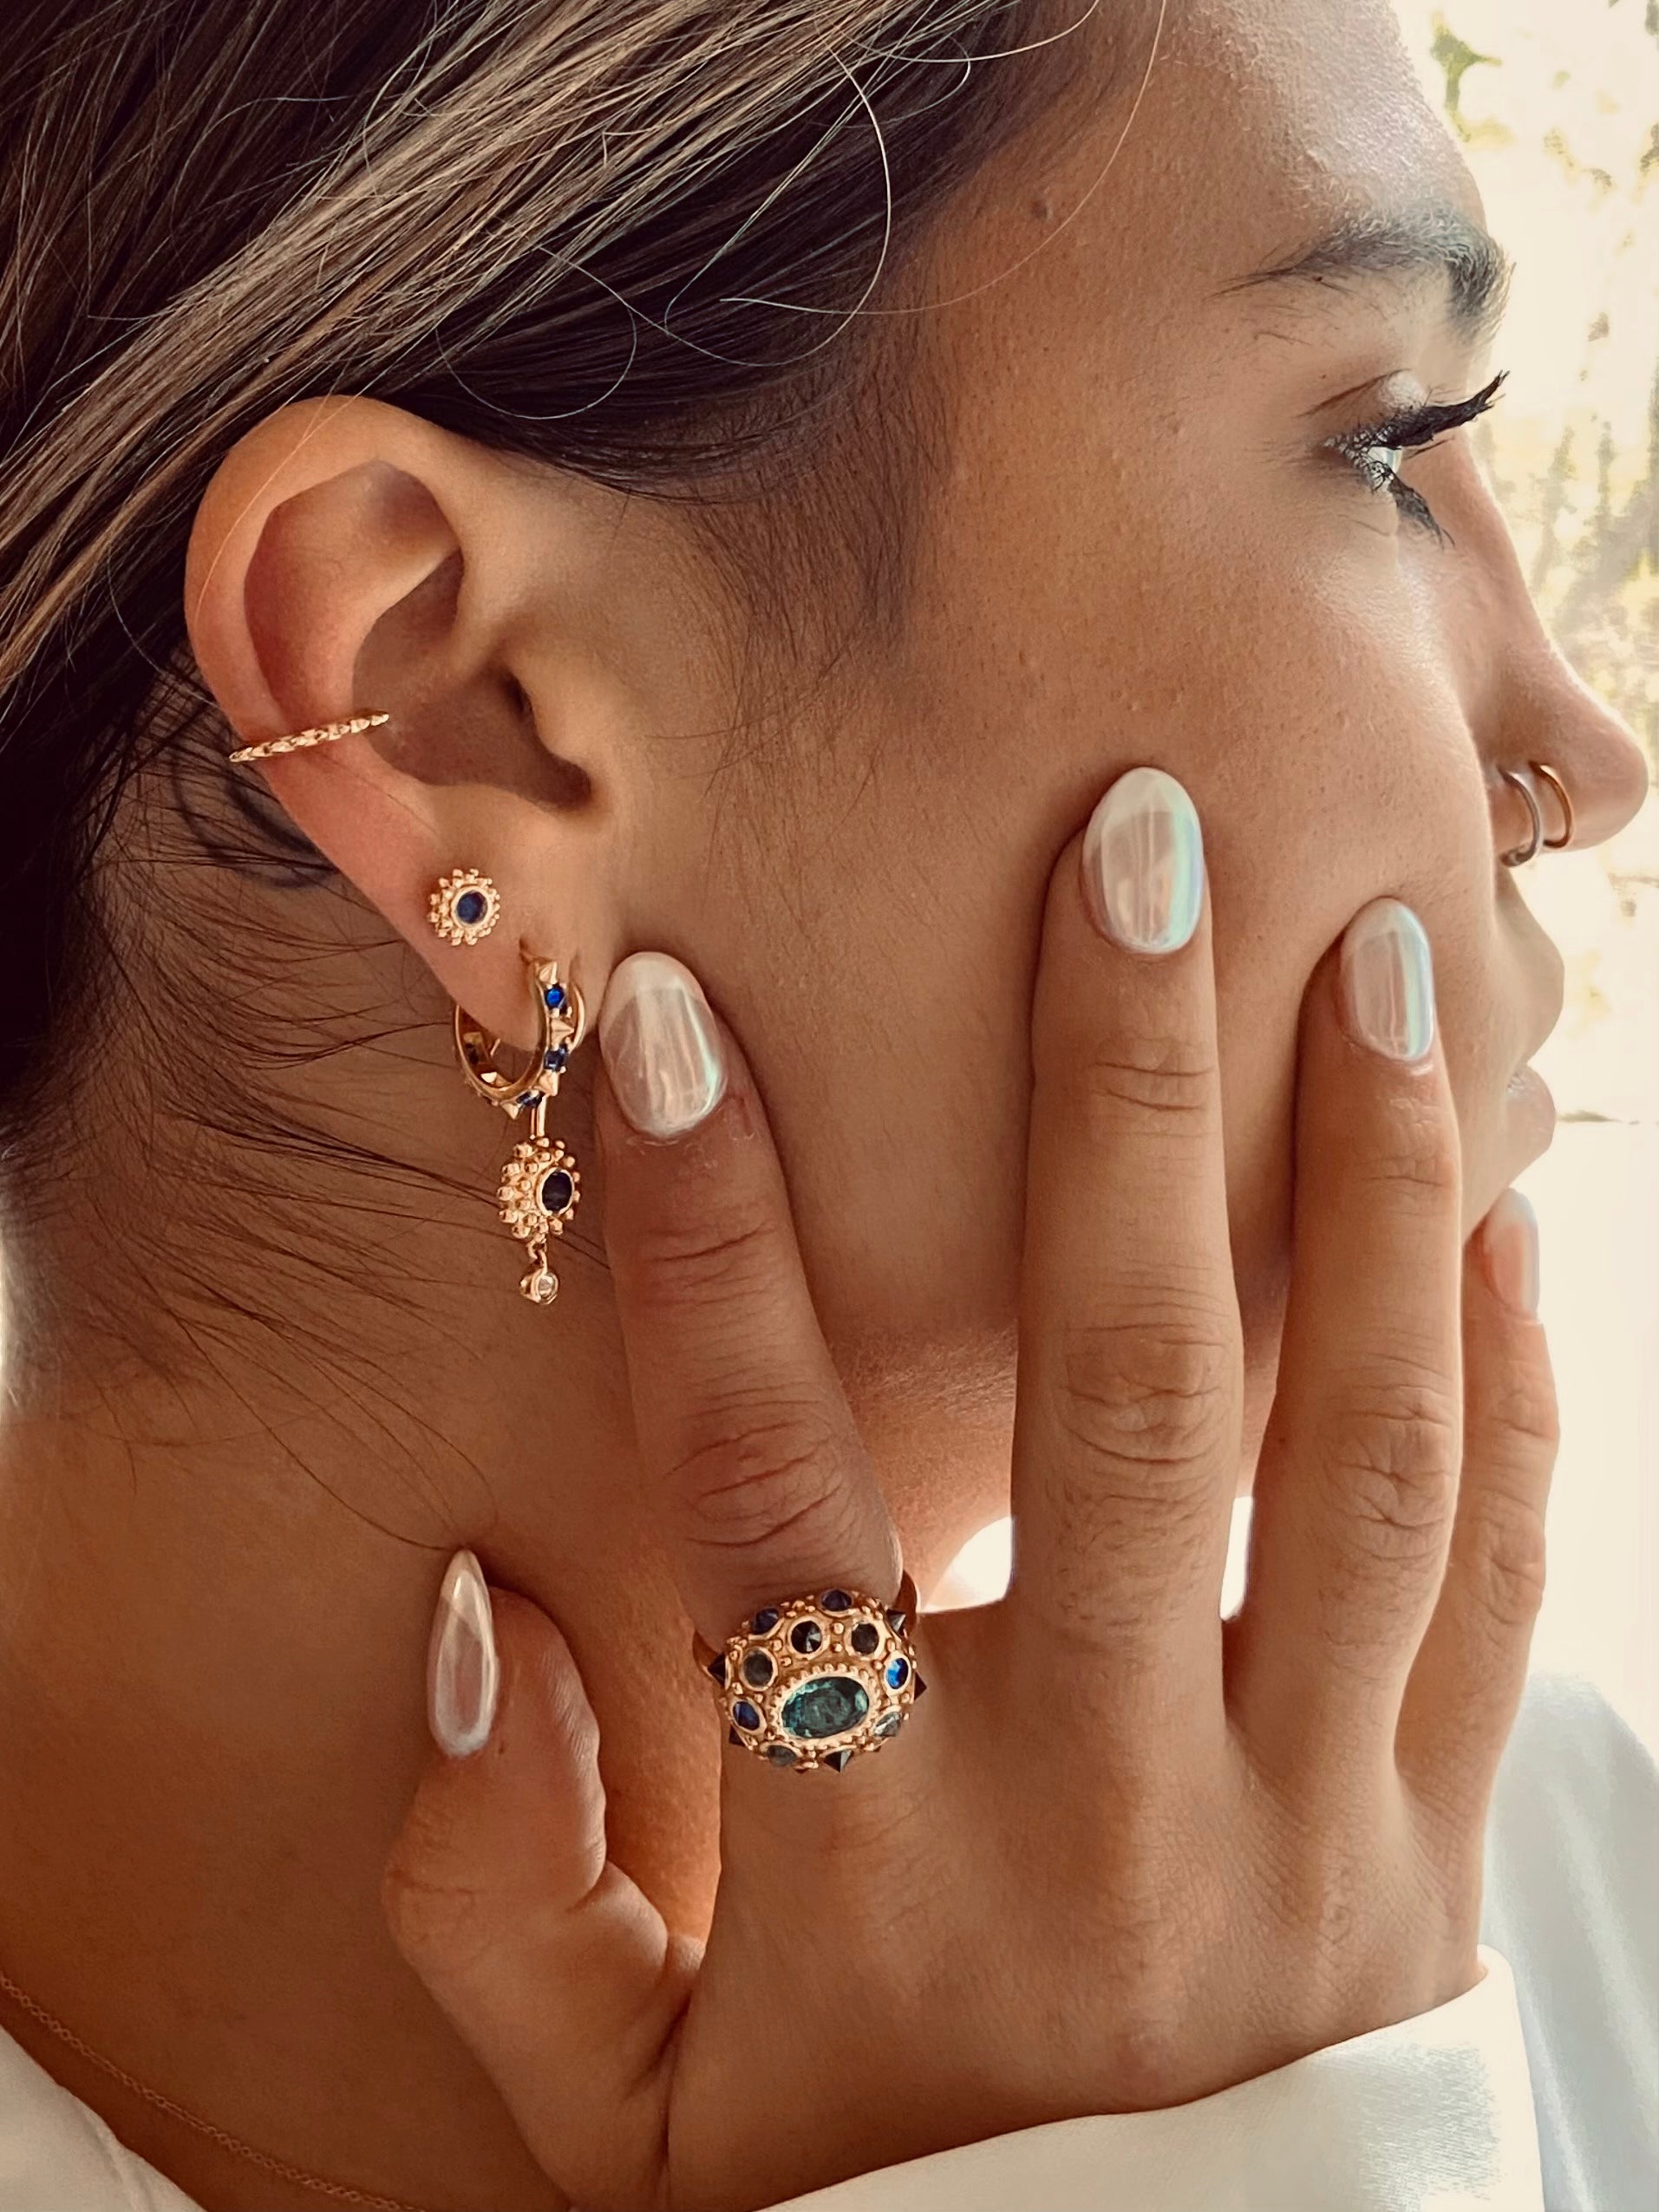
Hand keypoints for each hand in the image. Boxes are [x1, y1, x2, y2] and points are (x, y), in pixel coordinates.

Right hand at [382, 771, 1556, 2211]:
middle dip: (1124, 1098)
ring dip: (1371, 1184)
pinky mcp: (1434, 1855)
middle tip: (1142, 845)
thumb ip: (499, 1893)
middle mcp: (1108, 1818)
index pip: (767, 1488)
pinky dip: (1503, 1383)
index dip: (705, 1240)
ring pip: (1360, 1455)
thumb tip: (468, 1621)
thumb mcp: (614, 2123)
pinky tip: (1497, 1210)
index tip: (665, 1017)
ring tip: (1384, 956)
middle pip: (1125, 1404)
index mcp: (871, 1868)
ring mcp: (1311, 1833)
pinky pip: (1493, 1582)